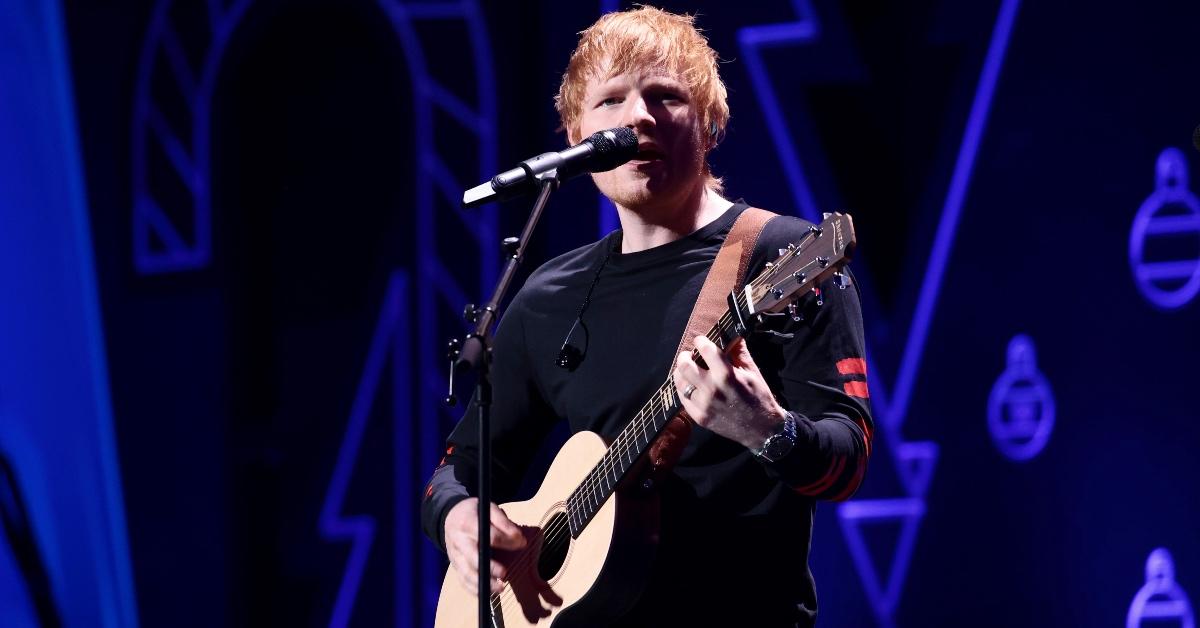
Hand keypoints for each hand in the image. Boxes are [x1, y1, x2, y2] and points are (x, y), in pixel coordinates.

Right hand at [444, 498, 527, 594]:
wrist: (450, 515)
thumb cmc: (474, 512)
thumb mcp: (489, 508)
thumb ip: (503, 522)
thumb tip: (519, 539)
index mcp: (467, 523)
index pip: (488, 536)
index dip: (506, 541)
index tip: (521, 543)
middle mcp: (458, 541)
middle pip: (473, 558)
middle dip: (490, 568)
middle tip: (505, 574)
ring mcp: (455, 555)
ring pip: (467, 573)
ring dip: (483, 584)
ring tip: (500, 588)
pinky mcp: (455, 565)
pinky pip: (463, 580)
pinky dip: (475, 589)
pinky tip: (488, 592)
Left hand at [672, 335, 787, 449]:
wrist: (762, 429)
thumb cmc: (759, 397)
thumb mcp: (753, 372)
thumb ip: (739, 352)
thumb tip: (730, 335)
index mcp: (726, 375)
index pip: (706, 350)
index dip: (700, 342)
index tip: (700, 341)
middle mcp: (712, 389)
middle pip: (685, 366)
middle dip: (685, 356)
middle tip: (689, 355)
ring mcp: (703, 405)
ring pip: (680, 383)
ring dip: (680, 372)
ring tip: (687, 370)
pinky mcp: (699, 418)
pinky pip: (683, 399)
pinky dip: (684, 389)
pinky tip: (690, 385)